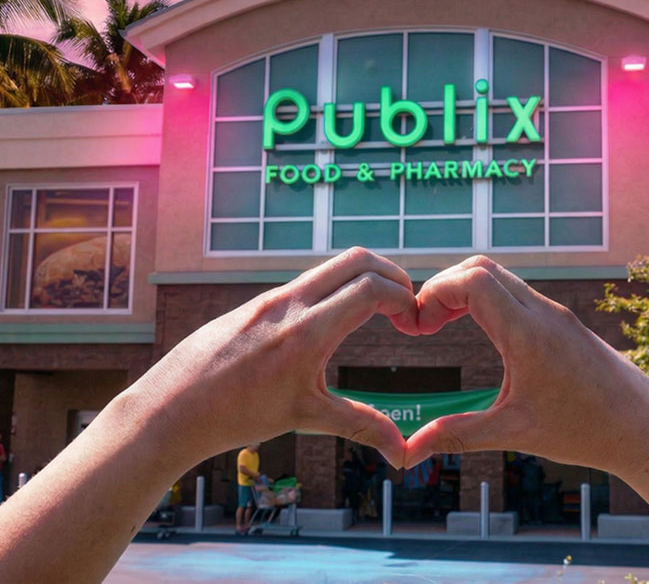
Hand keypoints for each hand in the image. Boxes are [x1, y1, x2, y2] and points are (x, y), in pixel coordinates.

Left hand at [129, 248, 417, 467]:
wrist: (172, 407)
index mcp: (307, 331)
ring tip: (377, 311)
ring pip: (331, 267)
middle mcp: (290, 303)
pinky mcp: (258, 302)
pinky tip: (335, 321)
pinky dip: (335, 289)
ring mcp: (271, 298)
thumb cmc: (235, 415)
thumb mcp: (305, 417)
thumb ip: (360, 425)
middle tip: (404, 303)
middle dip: (392, 273)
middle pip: (357, 259)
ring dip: (363, 278)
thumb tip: (401, 451)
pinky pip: (306, 282)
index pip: (372, 287)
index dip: (403, 298)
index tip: (412, 321)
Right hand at [404, 256, 648, 471]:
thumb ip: (459, 434)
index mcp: (527, 333)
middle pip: (480, 267)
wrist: (647, 429)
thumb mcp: (515, 433)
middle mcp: (542, 312)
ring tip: (442, 325)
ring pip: (499, 276)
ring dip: (464, 291)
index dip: (435, 293)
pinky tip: (477, 329)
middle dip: (442, 287)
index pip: (472, 280)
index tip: (417, 327)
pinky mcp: (561, 322)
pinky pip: (515, 292)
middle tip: (424, 324)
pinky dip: (486, 298)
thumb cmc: (587, 432)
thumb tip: (411, 450)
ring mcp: (554, 314)